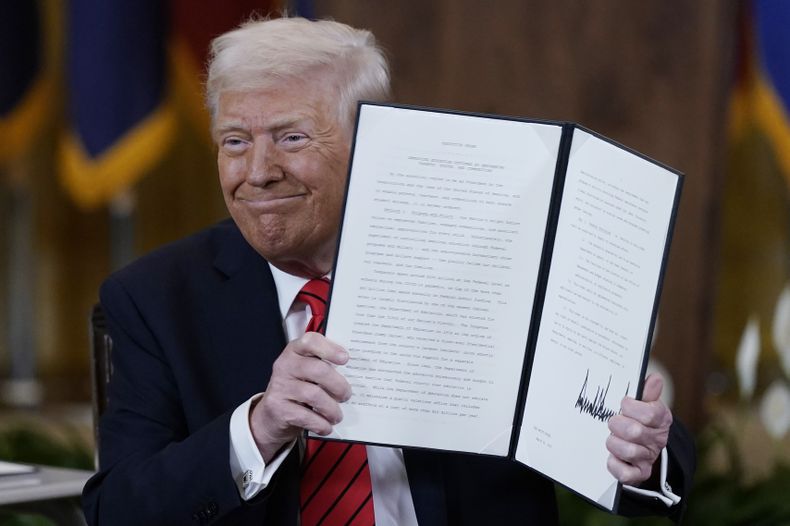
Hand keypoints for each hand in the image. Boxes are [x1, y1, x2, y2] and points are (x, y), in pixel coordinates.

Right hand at [249, 332, 350, 461]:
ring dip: (331, 408)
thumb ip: (325, 368)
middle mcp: (285, 365)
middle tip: (346, 395)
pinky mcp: (278, 408)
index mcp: (295, 351)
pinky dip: (321, 423)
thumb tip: (356, 377)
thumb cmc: (298, 389)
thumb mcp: (307, 373)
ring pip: (313, 395)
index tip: (345, 359)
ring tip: (337, 415)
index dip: (329, 348)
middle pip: (318, 370)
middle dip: (338, 385)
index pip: (310, 341)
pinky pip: (305, 416)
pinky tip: (326, 426)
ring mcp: (279, 386)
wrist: (272, 415)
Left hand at [606, 372, 671, 484]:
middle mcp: (657, 440)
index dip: (631, 406)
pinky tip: (612, 456)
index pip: (649, 413)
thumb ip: (648, 392)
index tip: (624, 403)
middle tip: (613, 422)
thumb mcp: (645, 404)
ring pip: (628, 451)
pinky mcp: (639, 474)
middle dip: (617, 424)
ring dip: (614, 443)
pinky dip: (614, 464)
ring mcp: (648, 458)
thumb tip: (655, 378)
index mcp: (661, 420)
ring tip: (612, 438)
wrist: (643, 447)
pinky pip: (624, 473)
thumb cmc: (640, 420)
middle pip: (635, 432)